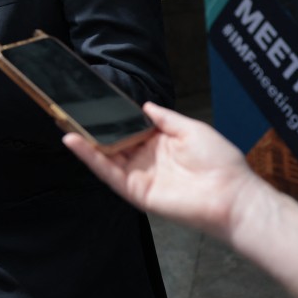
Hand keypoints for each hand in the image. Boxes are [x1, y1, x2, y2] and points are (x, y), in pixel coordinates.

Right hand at [62, 103, 255, 240]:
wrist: (232, 195)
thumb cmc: (220, 162)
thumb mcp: (191, 129)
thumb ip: (164, 118)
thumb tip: (144, 105)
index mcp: (160, 144)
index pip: (129, 128)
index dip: (113, 117)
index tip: (96, 102)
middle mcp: (146, 160)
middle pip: (113, 143)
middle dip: (93, 129)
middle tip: (71, 111)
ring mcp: (139, 176)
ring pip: (105, 157)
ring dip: (84, 142)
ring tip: (65, 123)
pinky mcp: (135, 191)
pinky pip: (109, 173)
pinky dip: (90, 158)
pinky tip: (75, 142)